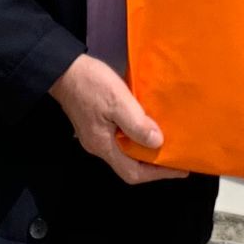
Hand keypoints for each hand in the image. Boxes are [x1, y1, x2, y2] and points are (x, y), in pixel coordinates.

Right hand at [50, 55, 186, 184]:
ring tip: (167, 141)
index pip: (133, 173)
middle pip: (130, 165)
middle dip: (154, 163)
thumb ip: (137, 124)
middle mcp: (99, 145)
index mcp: (103, 145)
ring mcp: (96, 134)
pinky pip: (121, 138)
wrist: (63, 68)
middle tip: (176, 155)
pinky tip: (147, 125)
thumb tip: (158, 143)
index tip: (180, 169)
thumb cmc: (90, 84)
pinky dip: (137, 136)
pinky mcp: (96, 123)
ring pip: (126, 151)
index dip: (158, 174)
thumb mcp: (118, 101)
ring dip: (146, 149)